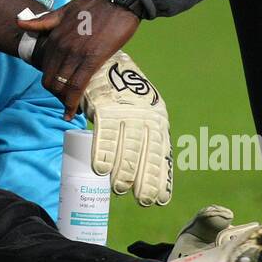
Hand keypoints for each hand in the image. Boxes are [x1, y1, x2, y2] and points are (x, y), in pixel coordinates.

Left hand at [17, 0, 138, 118]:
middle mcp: (62, 46)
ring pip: (62, 85)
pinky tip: (72, 112)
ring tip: (70, 108)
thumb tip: (20, 23)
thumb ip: (44, 21)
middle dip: (56, 93)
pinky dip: (73, 102)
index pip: (45, 67)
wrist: (118, 0)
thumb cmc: (95, 5)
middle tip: (66, 100)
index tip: (58, 88)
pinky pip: (78, 85)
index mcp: (55, 36)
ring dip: (64, 100)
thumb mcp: (65, 10)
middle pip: (51, 79)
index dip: (50, 81)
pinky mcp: (93, 58)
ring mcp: (76, 53)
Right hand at [80, 50, 172, 206]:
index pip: (160, 153)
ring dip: (123, 170)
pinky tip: (101, 169)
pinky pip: (105, 133)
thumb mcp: (143, 112)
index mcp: (157, 119)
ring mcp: (126, 111)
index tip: (159, 199)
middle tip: (143, 200)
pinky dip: (103, 152)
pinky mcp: (106, 106)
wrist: (107, 62)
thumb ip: (146, 135)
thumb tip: (147, 167)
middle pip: (146, 153)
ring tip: (120, 189)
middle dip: (144, 178)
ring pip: (126, 146)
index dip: (159, 177)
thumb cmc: (125, 94)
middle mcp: (145, 116)